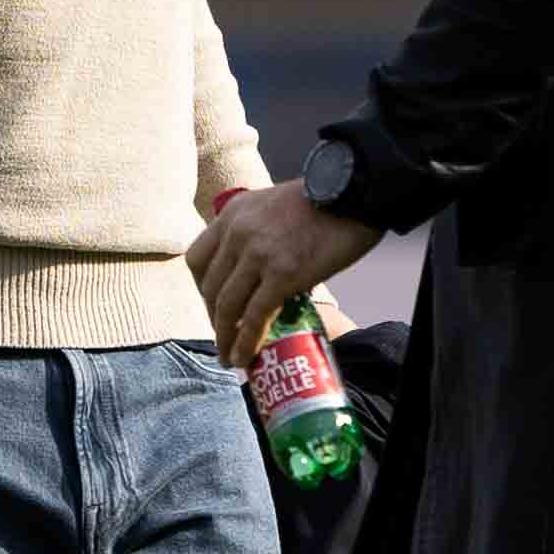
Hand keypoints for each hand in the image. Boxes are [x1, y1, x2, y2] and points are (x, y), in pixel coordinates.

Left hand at [188, 183, 374, 367]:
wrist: (357, 195)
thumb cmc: (326, 201)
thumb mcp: (273, 204)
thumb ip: (257, 229)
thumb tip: (260, 268)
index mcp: (233, 213)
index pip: (197, 259)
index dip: (200, 289)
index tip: (212, 306)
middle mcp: (238, 233)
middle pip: (209, 287)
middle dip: (214, 319)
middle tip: (224, 337)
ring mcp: (259, 254)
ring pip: (227, 307)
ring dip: (225, 338)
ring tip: (230, 359)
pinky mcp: (283, 274)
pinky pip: (256, 316)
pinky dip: (247, 342)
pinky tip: (246, 358)